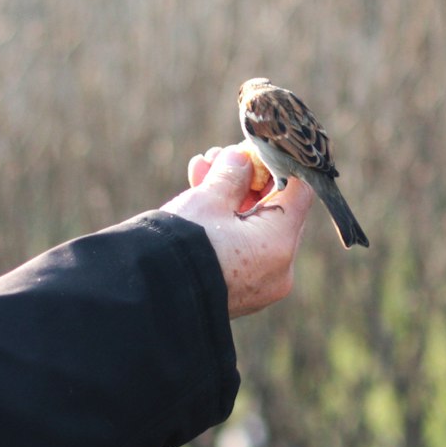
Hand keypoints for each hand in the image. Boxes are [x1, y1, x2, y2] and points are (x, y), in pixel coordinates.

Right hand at [161, 145, 312, 317]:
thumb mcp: (207, 199)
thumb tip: (241, 159)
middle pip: (276, 211)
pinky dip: (227, 228)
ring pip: (255, 230)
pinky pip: (243, 252)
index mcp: (279, 244)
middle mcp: (278, 269)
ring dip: (231, 200)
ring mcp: (260, 285)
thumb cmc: (181, 245)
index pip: (298, 191)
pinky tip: (199, 199)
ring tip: (200, 173)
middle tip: (217, 159)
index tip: (249, 151)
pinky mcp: (240, 293)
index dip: (274, 164)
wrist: (147, 295)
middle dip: (246, 181)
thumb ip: (231, 173)